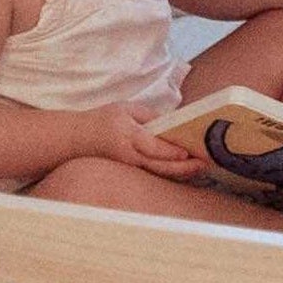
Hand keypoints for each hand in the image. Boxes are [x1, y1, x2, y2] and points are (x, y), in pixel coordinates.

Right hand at [86, 103, 204, 181]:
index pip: (154, 147)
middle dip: (184, 167)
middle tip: (204, 164)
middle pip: (160, 165)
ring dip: (181, 173)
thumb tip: (172, 124)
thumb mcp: (125, 109)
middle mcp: (129, 155)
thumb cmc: (103, 120)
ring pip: (159, 173)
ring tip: (200, 168)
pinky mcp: (131, 171)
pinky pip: (154, 174)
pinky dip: (171, 173)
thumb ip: (149, 116)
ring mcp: (129, 166)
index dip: (172, 152)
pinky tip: (185, 171)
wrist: (78, 139)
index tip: (189, 153)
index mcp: (128, 136)